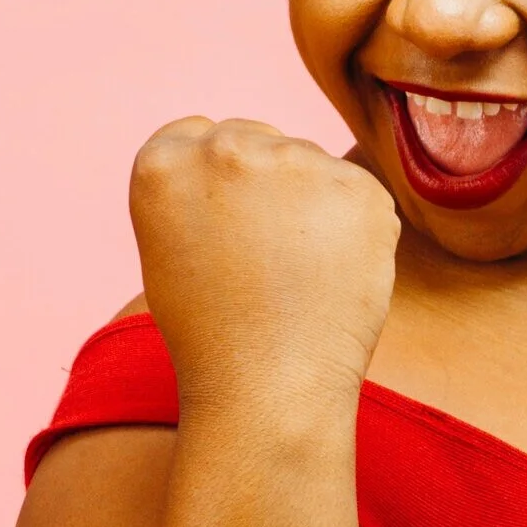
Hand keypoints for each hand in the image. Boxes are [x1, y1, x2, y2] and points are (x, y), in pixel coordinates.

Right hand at [128, 118, 401, 412]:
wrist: (267, 391)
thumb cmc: (215, 336)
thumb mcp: (172, 247)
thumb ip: (201, 189)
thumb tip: (257, 160)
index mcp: (165, 161)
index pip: (204, 135)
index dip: (224, 186)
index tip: (232, 230)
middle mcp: (226, 148)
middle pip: (264, 143)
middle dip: (273, 189)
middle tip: (271, 264)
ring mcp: (296, 163)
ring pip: (316, 168)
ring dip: (317, 209)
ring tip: (302, 278)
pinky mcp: (357, 188)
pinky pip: (361, 199)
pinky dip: (359, 234)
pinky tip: (336, 279)